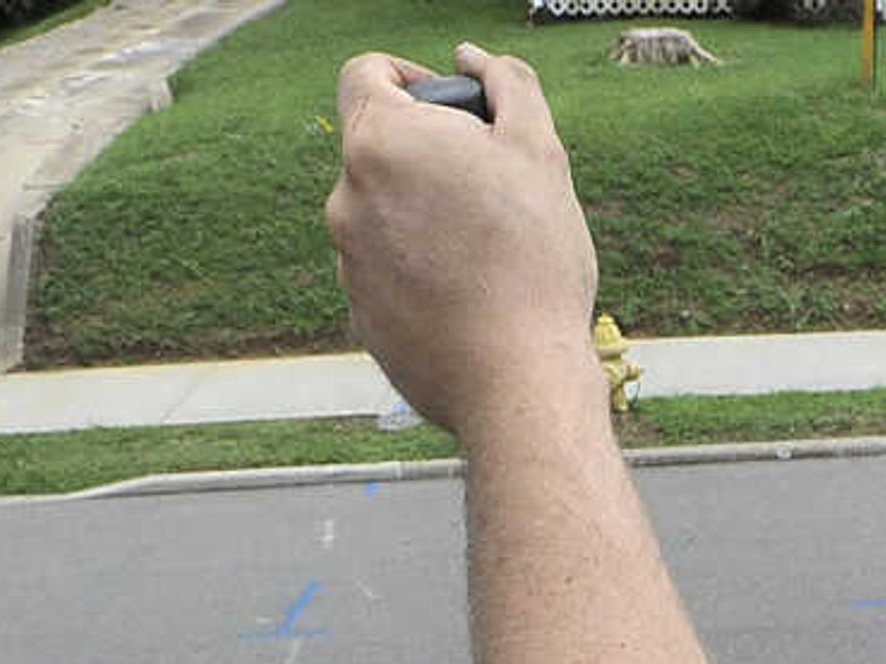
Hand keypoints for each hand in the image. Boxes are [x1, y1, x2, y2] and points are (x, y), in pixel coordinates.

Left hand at [328, 47, 603, 435]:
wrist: (517, 381)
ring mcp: (346, 261)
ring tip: (488, 250)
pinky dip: (420, 270)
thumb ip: (507, 84)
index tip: (453, 107)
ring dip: (425, 215)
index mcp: (380, 141)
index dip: (410, 77)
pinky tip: (471, 295)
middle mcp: (345, 197)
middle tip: (492, 187)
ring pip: (383, 212)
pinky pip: (387, 270)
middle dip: (428, 153)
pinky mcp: (359, 314)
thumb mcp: (539, 151)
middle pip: (378, 147)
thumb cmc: (533, 260)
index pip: (365, 73)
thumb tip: (474, 59)